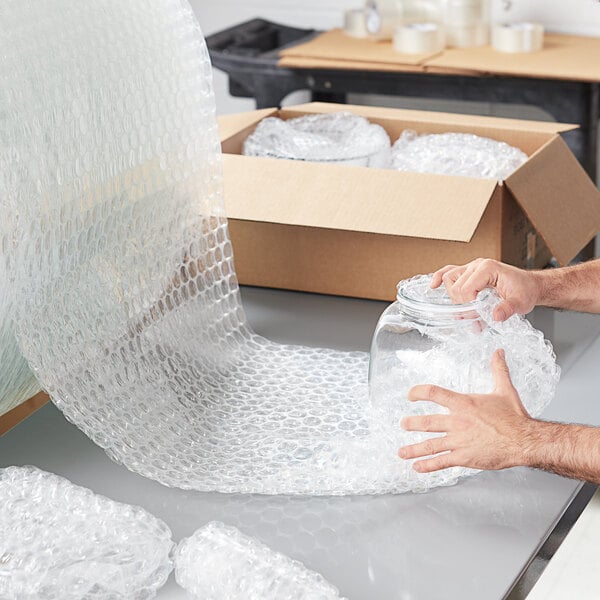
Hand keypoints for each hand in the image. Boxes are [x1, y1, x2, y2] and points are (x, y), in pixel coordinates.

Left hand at [398, 350, 534, 472]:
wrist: (525, 440)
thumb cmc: (515, 417)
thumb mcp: (504, 389)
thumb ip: (498, 369)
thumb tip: (498, 352)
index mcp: (463, 403)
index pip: (433, 393)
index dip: (418, 392)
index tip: (410, 395)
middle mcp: (457, 421)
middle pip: (426, 422)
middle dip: (411, 424)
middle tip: (403, 424)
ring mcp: (459, 440)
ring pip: (430, 445)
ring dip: (413, 449)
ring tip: (401, 452)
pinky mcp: (464, 457)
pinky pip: (441, 461)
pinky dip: (427, 465)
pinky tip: (417, 467)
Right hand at [431, 258, 541, 320]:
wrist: (529, 285)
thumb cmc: (525, 291)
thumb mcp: (521, 302)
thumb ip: (508, 309)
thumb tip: (496, 316)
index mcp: (488, 268)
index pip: (466, 288)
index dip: (468, 305)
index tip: (477, 315)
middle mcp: (477, 265)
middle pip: (455, 286)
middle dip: (462, 304)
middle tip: (474, 315)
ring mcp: (471, 267)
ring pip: (449, 279)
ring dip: (453, 296)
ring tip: (465, 307)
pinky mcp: (468, 272)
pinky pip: (448, 272)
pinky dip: (439, 278)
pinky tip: (433, 286)